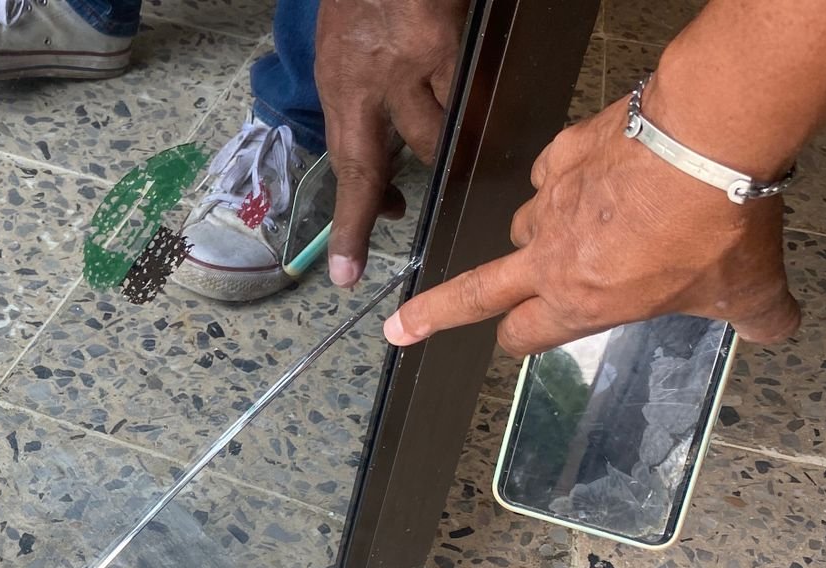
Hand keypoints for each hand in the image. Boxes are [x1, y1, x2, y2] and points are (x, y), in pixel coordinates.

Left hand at [316, 0, 464, 287]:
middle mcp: (369, 79)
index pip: (347, 167)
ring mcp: (410, 61)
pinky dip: (478, 104)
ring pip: (441, 133)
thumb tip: (380, 135)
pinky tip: (484, 103)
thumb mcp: (342, 38)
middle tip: (394, 222)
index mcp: (340, 81)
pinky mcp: (446, 40)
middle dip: (389, 203)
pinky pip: (470, 93)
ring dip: (448, 146)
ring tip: (455, 147)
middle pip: (385, 164)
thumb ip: (360, 86)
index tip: (345, 271)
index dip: (351, 223)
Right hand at [383, 100, 802, 354]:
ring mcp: (548, 203)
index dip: (522, 343)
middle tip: (398, 328)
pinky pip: (547, 173)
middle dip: (428, 316)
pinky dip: (563, 178)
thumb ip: (754, 316)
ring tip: (580, 225)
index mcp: (581, 302)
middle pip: (472, 294)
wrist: (706, 137)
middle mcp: (550, 258)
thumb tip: (777, 326)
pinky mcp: (559, 152)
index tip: (510, 343)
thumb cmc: (715, 223)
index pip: (526, 336)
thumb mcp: (745, 290)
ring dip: (540, 235)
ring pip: (523, 228)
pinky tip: (593, 174)